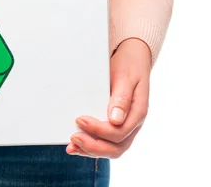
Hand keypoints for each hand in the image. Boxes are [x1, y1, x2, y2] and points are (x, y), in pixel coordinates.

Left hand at [66, 38, 151, 158]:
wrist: (134, 59)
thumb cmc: (129, 66)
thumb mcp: (126, 77)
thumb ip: (122, 98)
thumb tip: (115, 120)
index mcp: (138, 112)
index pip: (119, 132)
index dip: (98, 130)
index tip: (79, 119)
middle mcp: (133, 123)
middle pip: (117, 147)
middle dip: (94, 146)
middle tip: (73, 138)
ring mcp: (126, 126)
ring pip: (112, 148)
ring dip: (91, 150)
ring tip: (72, 147)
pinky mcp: (117, 125)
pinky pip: (107, 143)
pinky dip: (92, 146)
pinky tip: (78, 144)